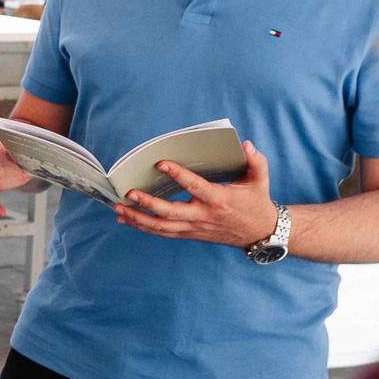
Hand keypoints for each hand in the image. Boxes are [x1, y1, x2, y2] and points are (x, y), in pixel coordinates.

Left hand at [114, 142, 278, 247]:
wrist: (260, 233)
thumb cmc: (257, 203)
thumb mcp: (260, 181)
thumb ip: (256, 161)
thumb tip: (246, 144)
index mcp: (219, 200)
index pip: (195, 186)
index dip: (178, 175)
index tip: (161, 163)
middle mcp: (204, 216)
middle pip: (171, 213)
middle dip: (147, 203)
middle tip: (128, 193)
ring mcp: (195, 227)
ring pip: (162, 227)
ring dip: (138, 218)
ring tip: (118, 209)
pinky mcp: (190, 234)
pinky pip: (164, 233)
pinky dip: (144, 227)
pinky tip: (127, 219)